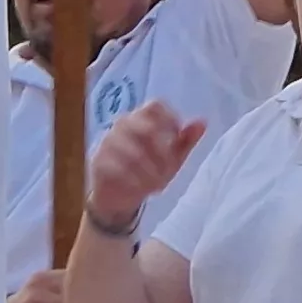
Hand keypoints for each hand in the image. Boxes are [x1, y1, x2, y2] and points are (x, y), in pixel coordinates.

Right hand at [89, 101, 206, 230]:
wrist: (118, 196)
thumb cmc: (147, 171)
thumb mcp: (172, 158)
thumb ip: (186, 140)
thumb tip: (202, 122)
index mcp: (142, 119)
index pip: (155, 106)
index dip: (169, 118)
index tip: (178, 137)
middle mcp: (123, 125)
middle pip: (144, 126)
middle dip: (162, 151)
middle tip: (170, 169)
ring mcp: (108, 143)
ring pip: (132, 150)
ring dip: (149, 169)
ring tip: (158, 183)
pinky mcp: (98, 162)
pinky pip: (117, 167)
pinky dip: (134, 180)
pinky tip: (142, 189)